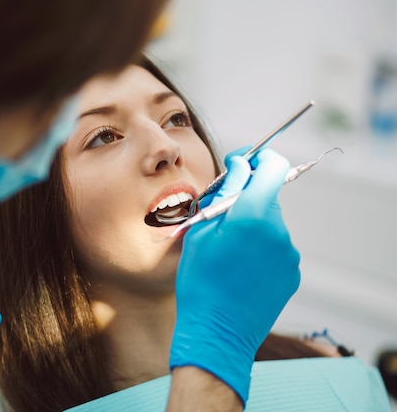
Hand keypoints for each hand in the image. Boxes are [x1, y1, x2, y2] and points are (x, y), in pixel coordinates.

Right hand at [170, 148, 299, 404]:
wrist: (216, 333)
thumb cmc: (200, 282)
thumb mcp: (201, 232)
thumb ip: (225, 195)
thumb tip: (240, 168)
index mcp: (253, 216)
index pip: (273, 166)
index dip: (260, 159)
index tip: (244, 163)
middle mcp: (278, 231)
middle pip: (268, 196)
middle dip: (246, 198)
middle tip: (220, 217)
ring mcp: (289, 254)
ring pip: (270, 223)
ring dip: (252, 226)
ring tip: (227, 252)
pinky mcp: (292, 273)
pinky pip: (276, 247)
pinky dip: (260, 248)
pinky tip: (240, 269)